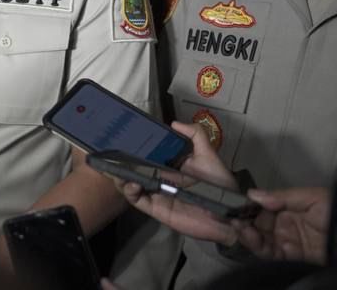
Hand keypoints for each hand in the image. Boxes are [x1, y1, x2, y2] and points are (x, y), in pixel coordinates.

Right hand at [112, 122, 238, 245]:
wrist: (229, 214)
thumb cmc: (219, 184)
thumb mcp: (208, 155)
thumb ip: (195, 135)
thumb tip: (173, 122)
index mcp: (169, 166)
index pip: (145, 156)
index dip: (131, 150)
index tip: (118, 140)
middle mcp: (159, 179)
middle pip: (133, 171)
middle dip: (118, 164)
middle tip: (107, 156)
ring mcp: (157, 195)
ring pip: (130, 185)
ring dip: (120, 177)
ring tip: (116, 170)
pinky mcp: (157, 210)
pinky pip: (138, 201)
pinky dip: (130, 192)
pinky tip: (131, 182)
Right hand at [238, 187, 329, 265]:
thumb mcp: (312, 197)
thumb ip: (282, 196)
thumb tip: (255, 194)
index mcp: (290, 208)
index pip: (262, 207)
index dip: (248, 206)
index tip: (236, 204)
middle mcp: (287, 226)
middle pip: (258, 224)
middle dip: (244, 221)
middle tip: (234, 217)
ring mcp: (289, 243)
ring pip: (261, 240)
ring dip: (248, 234)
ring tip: (240, 227)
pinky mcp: (293, 259)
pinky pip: (271, 255)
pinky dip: (258, 248)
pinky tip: (251, 238)